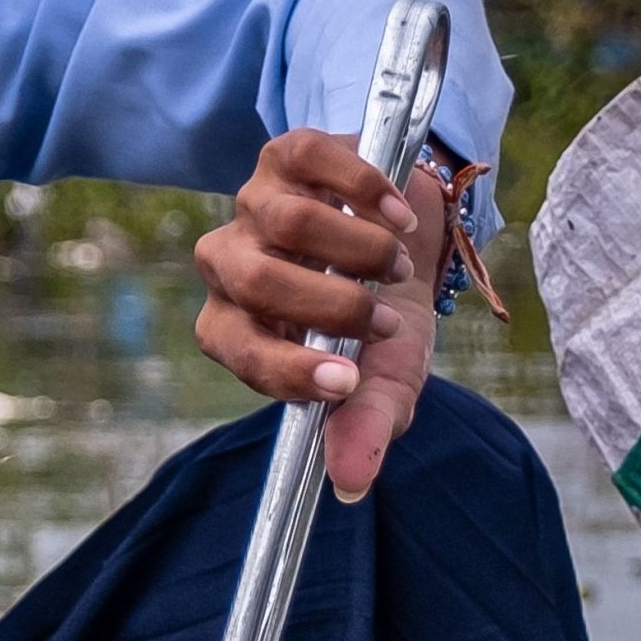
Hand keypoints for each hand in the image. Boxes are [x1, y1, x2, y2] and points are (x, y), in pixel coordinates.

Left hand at [193, 129, 450, 502]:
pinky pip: (312, 161)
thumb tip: (351, 486)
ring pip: (287, 221)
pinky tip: (398, 217)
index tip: (351, 379)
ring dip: (358, 251)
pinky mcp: (288, 154)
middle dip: (333, 306)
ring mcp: (254, 204)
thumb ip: (363, 426)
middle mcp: (231, 264)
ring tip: (397, 268)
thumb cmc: (384, 315)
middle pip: (256, 281)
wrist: (409, 234)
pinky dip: (362, 189)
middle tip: (387, 323)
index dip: (288, 368)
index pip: (238, 347)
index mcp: (239, 326)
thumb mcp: (385, 377)